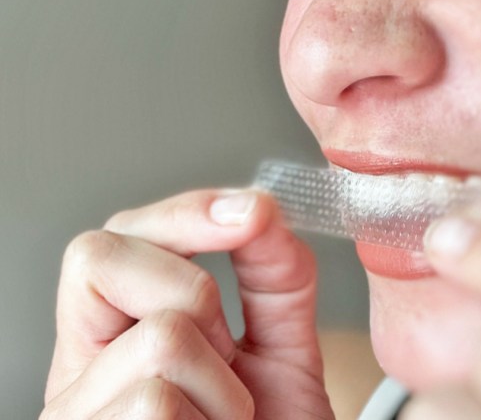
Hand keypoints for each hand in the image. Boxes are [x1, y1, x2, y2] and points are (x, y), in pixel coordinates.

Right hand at [41, 189, 331, 418]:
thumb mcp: (281, 352)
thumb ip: (275, 280)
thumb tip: (258, 207)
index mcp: (115, 335)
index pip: (116, 239)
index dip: (183, 213)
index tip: (253, 213)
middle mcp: (77, 369)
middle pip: (100, 257)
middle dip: (195, 295)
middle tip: (227, 358)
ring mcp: (74, 412)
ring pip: (159, 336)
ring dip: (225, 386)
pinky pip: (156, 401)